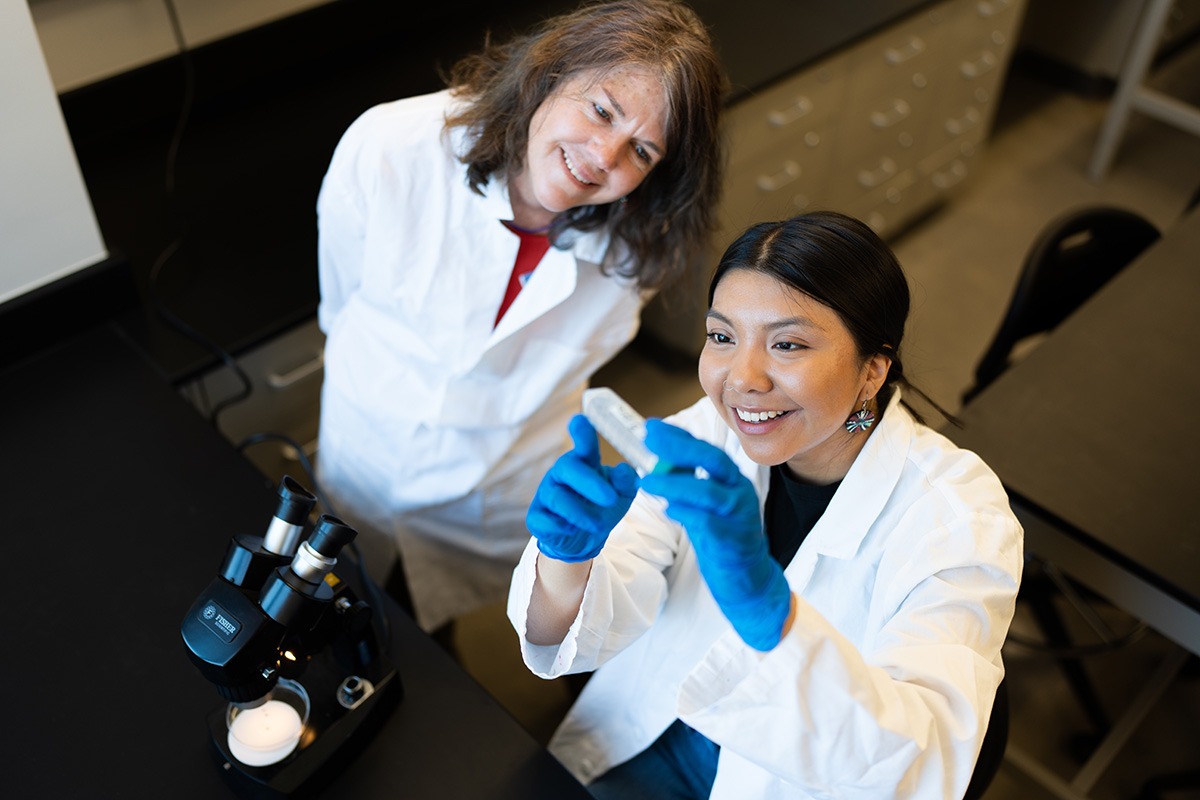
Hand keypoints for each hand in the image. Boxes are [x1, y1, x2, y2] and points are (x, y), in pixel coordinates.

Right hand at [527, 415, 639, 562]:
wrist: (584, 538)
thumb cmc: (601, 507)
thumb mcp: (621, 494)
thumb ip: (625, 481)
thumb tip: (625, 470)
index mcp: (583, 462)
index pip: (583, 445)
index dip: (581, 433)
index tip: (579, 420)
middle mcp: (561, 473)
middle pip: (568, 469)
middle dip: (590, 483)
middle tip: (611, 498)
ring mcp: (546, 494)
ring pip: (558, 498)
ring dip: (581, 513)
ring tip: (599, 525)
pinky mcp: (537, 517)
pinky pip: (542, 520)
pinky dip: (557, 526)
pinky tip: (569, 529)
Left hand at [640, 419, 790, 650]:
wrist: (747, 579)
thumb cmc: (721, 537)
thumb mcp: (703, 506)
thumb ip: (685, 484)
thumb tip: (656, 460)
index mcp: (731, 480)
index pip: (706, 448)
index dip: (678, 436)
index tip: (650, 426)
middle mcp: (739, 492)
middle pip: (714, 460)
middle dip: (680, 447)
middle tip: (648, 439)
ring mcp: (739, 516)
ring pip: (708, 492)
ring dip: (674, 484)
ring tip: (646, 481)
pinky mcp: (732, 541)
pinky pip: (708, 523)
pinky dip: (686, 514)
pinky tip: (669, 510)